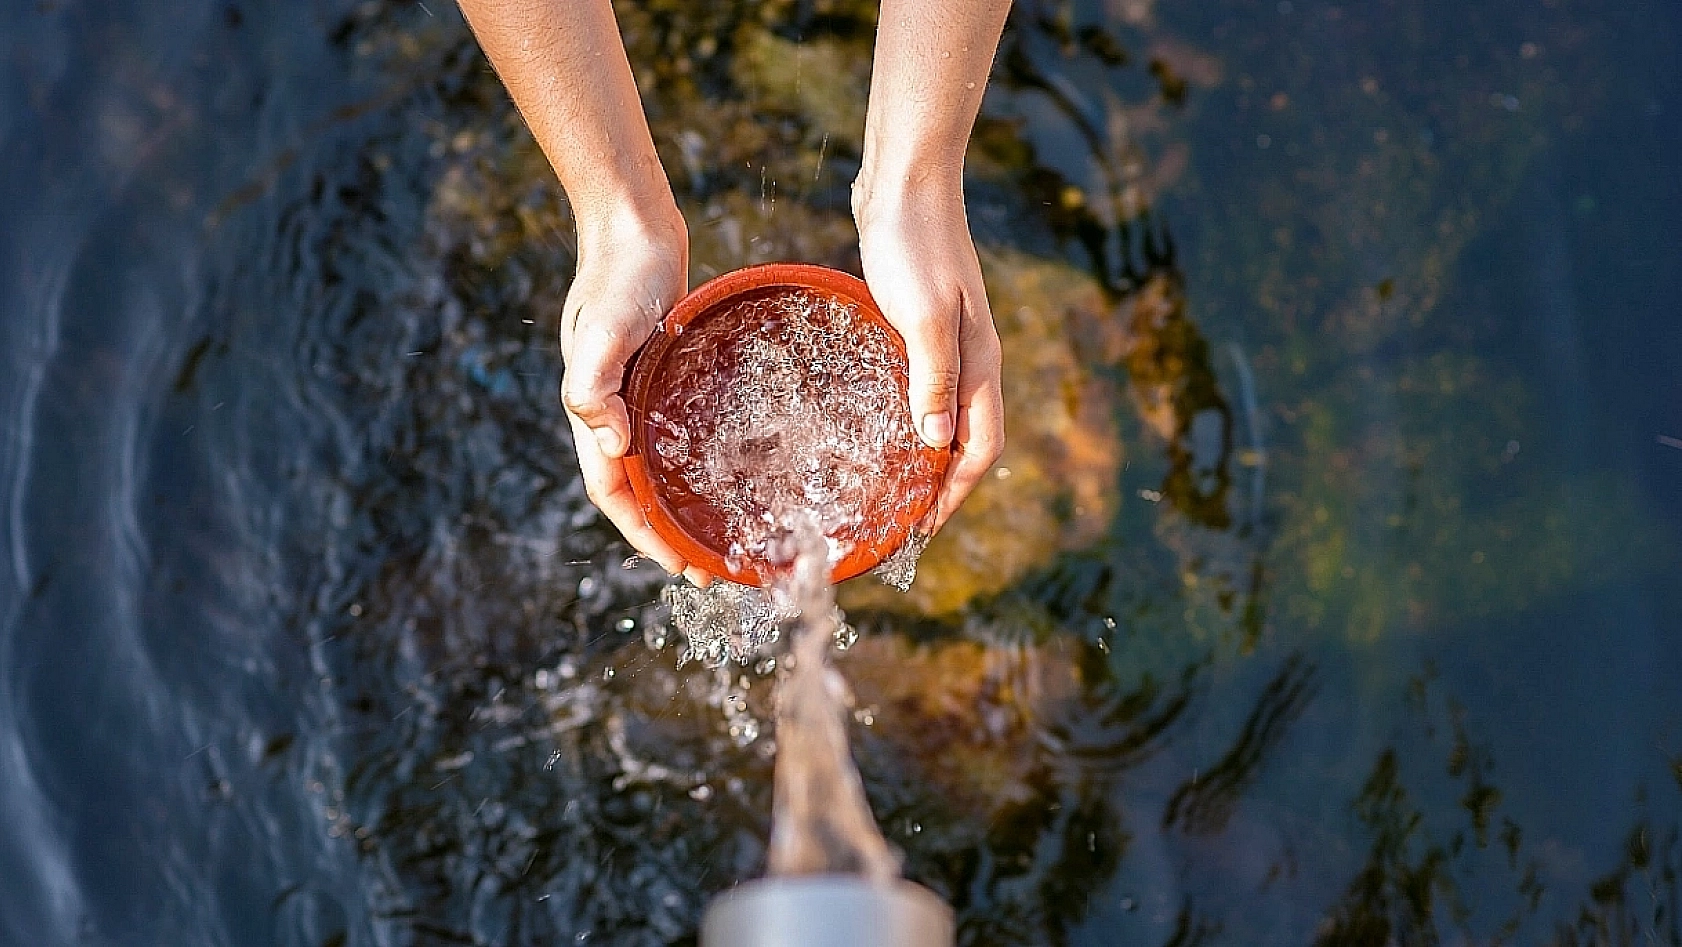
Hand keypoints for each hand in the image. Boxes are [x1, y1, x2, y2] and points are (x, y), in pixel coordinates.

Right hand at [559, 208, 710, 583]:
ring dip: (682, 503)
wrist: (633, 226)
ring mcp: (637, 394)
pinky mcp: (662, 375)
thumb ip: (594, 385)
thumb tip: (610, 446)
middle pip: (637, 490)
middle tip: (711, 568)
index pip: (614, 492)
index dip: (643, 533)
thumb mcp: (604, 329)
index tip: (679, 565)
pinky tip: (729, 469)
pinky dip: (695, 460)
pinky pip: (676, 432)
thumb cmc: (619, 275)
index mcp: (594, 410)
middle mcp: (614, 410)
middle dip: (667, 534)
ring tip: (720, 533)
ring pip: (657, 465)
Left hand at [854, 178, 1005, 532]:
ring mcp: (948, 341)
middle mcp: (971, 359)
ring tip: (888, 486)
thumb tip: (935, 444)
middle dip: (941, 486)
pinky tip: (874, 422)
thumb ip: (932, 378)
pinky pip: (921, 387)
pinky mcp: (921, 324)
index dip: (955, 493)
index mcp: (978, 363)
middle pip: (966, 440)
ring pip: (944, 415)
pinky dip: (907, 416)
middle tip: (901, 520)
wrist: (906, 181)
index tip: (923, 529)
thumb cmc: (913, 244)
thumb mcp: (922, 315)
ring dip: (923, 455)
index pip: (980, 448)